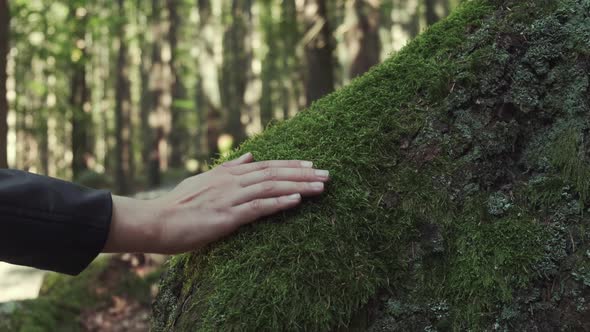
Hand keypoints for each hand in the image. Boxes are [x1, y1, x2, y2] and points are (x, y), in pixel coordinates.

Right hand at [103, 152, 329, 253]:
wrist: (156, 220)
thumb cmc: (178, 204)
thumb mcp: (203, 179)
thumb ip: (228, 167)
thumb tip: (249, 155)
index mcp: (228, 174)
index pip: (266, 165)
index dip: (291, 165)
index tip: (312, 165)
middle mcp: (232, 181)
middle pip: (275, 173)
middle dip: (304, 174)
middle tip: (329, 174)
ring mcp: (230, 198)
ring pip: (271, 187)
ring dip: (299, 186)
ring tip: (322, 186)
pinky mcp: (226, 216)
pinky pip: (257, 207)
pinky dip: (278, 202)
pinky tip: (297, 200)